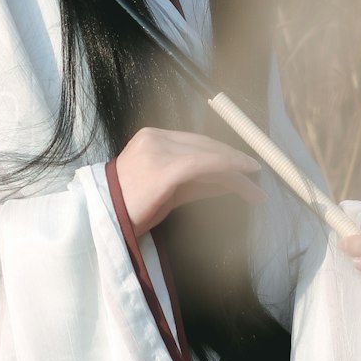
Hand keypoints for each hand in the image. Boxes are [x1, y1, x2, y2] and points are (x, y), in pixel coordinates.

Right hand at [113, 125, 266, 238]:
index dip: (221, 152)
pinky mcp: (166, 168)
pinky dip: (227, 171)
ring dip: (235, 172)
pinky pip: (205, 165)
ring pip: (208, 155)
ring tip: (254, 189)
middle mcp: (155, 138)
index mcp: (151, 138)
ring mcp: (160, 151)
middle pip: (204, 146)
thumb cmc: (131, 209)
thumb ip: (194, 182)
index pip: (195, 142)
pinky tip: (243, 182)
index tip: (242, 164)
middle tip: (255, 175)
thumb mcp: (166, 190)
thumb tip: (228, 181)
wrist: (105, 222)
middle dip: (233, 161)